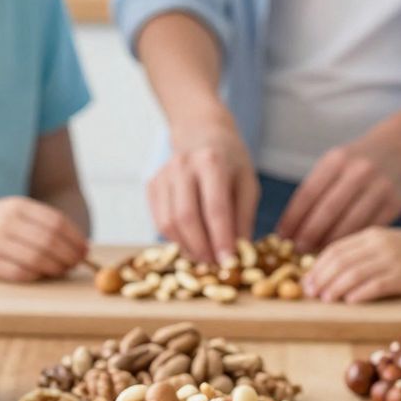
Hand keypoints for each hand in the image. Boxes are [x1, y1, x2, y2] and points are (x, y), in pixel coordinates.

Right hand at [0, 197, 87, 281]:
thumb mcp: (8, 211)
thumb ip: (38, 222)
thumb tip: (75, 243)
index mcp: (16, 206)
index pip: (56, 222)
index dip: (75, 238)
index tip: (84, 250)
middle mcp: (6, 222)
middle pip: (50, 241)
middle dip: (69, 256)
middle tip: (75, 264)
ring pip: (37, 259)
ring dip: (55, 268)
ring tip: (60, 271)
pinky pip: (20, 274)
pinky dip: (35, 276)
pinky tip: (39, 276)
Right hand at [148, 117, 258, 264]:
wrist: (202, 134)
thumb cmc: (230, 163)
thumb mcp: (247, 185)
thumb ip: (243, 218)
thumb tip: (237, 255)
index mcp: (211, 162)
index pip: (215, 208)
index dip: (221, 239)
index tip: (228, 263)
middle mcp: (182, 166)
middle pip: (186, 217)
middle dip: (201, 248)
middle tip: (215, 265)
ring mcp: (163, 175)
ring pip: (169, 223)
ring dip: (187, 247)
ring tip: (204, 256)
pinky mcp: (152, 186)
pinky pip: (160, 221)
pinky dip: (175, 238)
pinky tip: (191, 242)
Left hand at [276, 134, 400, 251]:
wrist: (400, 149)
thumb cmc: (356, 162)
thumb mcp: (333, 163)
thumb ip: (314, 190)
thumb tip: (289, 229)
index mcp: (337, 160)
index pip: (308, 194)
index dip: (292, 219)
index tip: (281, 237)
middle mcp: (359, 171)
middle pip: (327, 211)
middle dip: (308, 235)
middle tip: (297, 251)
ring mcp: (380, 188)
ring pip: (349, 224)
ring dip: (329, 243)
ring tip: (315, 255)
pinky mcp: (395, 204)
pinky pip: (367, 229)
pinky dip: (351, 242)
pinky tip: (340, 251)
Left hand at [304, 226, 400, 302]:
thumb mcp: (387, 244)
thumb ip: (363, 252)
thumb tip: (333, 270)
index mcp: (372, 234)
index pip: (336, 248)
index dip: (318, 266)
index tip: (307, 281)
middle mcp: (379, 244)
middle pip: (340, 261)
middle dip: (321, 278)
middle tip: (310, 293)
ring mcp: (391, 260)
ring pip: (354, 273)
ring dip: (335, 288)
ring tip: (325, 299)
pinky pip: (375, 286)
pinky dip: (358, 294)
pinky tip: (349, 302)